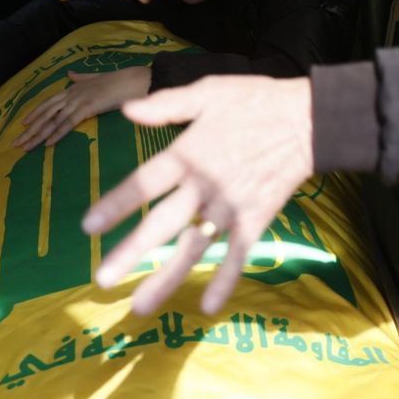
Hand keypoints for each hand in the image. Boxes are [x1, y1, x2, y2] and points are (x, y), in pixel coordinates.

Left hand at [15, 67, 151, 149]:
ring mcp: (79, 100)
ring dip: (38, 136)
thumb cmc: (121, 80)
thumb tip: (69, 74)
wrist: (136, 80)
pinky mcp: (88, 108)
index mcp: (74, 87)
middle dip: (30, 129)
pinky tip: (47, 144)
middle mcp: (73, 94)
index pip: (49, 102)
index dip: (35, 113)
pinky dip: (57, 134)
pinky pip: (69, 123)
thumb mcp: (98, 77)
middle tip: (16, 143)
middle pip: (46, 114)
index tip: (23, 124)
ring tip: (25, 147)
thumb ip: (82, 77)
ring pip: (53, 121)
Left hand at [81, 75, 313, 317]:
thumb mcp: (209, 91)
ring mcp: (231, 205)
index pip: (145, 182)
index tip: (89, 227)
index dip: (116, 204)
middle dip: (131, 252)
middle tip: (103, 279)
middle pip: (163, 223)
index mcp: (189, 153)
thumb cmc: (256, 101)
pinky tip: (208, 306)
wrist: (309, 118)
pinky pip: (238, 253)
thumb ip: (167, 105)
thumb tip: (127, 111)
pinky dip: (226, 279)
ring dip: (167, 277)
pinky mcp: (255, 218)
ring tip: (141, 305)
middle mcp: (205, 185)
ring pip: (195, 246)